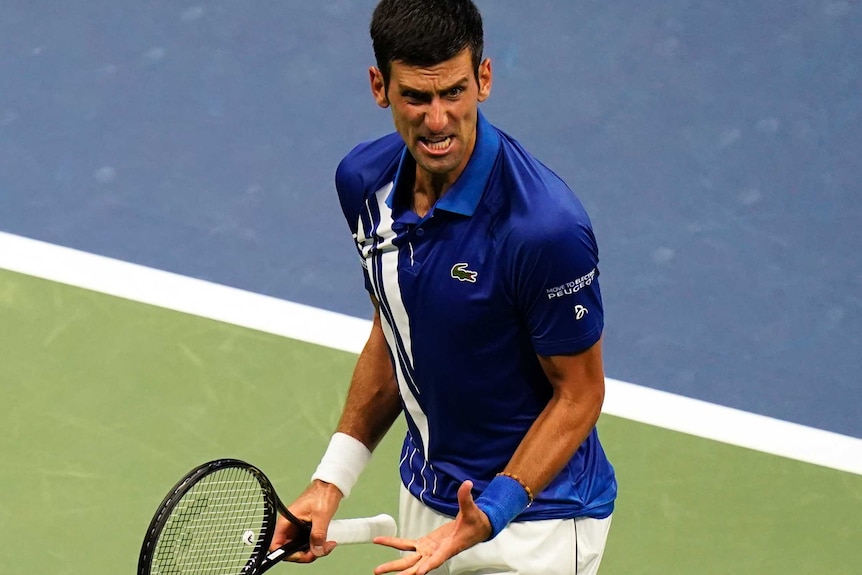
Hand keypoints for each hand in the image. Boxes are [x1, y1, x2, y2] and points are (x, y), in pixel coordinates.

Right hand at [269, 480, 343, 562]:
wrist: (331, 485)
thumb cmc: (323, 493)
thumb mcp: (321, 515)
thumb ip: (318, 534)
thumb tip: (317, 550)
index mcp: (287, 520)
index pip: (276, 544)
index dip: (287, 554)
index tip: (301, 554)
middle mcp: (290, 525)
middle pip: (289, 549)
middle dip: (304, 554)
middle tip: (318, 551)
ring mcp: (298, 527)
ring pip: (300, 547)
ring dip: (312, 551)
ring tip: (325, 546)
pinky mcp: (306, 528)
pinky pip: (308, 542)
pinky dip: (316, 545)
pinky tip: (325, 542)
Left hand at [372, 481, 491, 574]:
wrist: (476, 529)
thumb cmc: (474, 522)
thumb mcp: (471, 510)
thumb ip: (466, 498)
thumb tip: (467, 484)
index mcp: (449, 547)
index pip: (438, 558)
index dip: (428, 565)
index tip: (419, 573)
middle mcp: (436, 552)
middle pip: (416, 564)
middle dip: (400, 571)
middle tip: (381, 571)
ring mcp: (430, 549)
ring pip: (409, 559)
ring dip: (394, 565)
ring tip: (378, 570)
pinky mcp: (426, 544)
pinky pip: (407, 545)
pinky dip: (395, 544)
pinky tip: (383, 542)